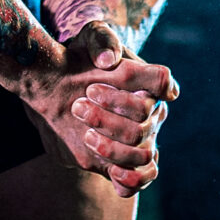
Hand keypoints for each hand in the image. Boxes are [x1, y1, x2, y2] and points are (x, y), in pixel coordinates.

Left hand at [21, 21, 176, 195]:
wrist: (57, 87)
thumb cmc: (81, 57)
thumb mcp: (89, 38)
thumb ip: (101, 41)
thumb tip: (108, 60)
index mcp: (148, 83)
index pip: (161, 83)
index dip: (146, 86)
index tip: (104, 85)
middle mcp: (150, 113)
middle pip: (144, 122)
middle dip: (109, 117)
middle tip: (79, 104)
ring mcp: (139, 139)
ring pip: (142, 154)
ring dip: (113, 148)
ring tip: (86, 135)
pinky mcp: (122, 161)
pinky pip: (140, 178)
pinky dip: (132, 180)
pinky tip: (113, 174)